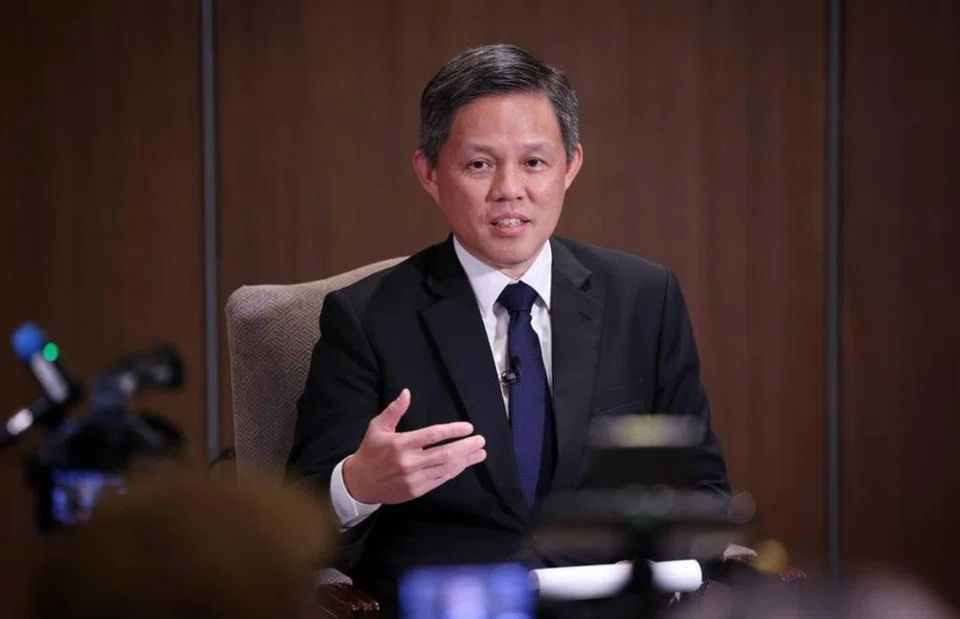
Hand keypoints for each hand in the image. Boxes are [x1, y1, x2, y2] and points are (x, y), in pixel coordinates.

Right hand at [342, 389, 486, 503]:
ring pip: (446, 469)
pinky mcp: (416, 491)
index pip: (432, 435)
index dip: (453, 431)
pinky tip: (464, 464)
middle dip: (466, 447)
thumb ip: (394, 410)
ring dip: (465, 461)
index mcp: (400, 444)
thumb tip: (407, 392)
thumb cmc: (370, 451)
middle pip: (444, 454)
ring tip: (480, 453)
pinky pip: (440, 480)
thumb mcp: (377, 427)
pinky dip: (454, 472)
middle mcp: (409, 462)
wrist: (359, 483)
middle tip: (481, 441)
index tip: (468, 427)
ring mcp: (414, 479)